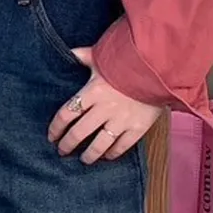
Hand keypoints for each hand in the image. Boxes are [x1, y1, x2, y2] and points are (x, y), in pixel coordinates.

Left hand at [47, 51, 161, 161]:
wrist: (160, 66)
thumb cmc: (129, 59)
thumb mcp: (103, 54)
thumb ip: (83, 56)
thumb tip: (68, 53)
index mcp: (93, 91)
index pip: (66, 114)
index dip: (56, 128)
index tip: (51, 136)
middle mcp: (104, 109)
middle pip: (79, 133)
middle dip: (67, 145)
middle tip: (62, 151)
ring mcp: (121, 120)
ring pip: (99, 145)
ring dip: (88, 155)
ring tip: (84, 159)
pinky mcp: (138, 127)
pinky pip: (122, 146)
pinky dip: (112, 153)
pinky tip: (107, 156)